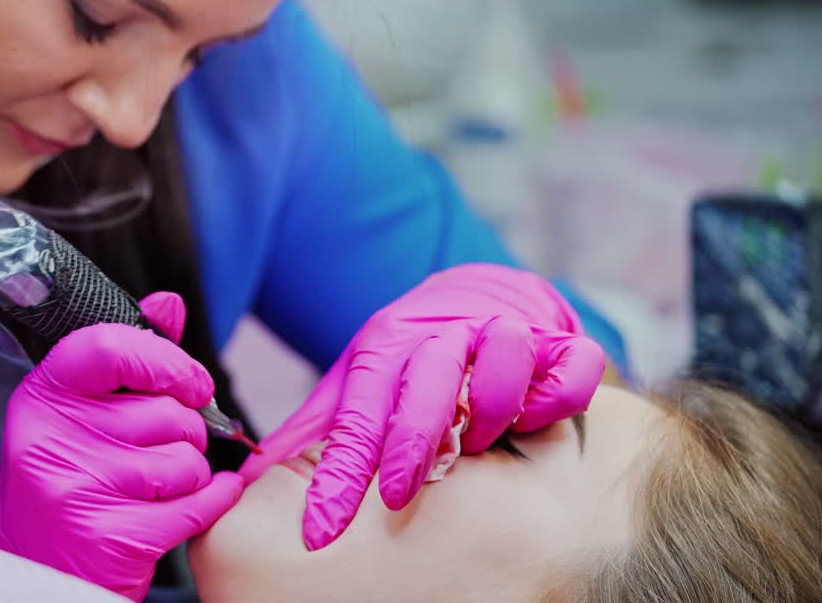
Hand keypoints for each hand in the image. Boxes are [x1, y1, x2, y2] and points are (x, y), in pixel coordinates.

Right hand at [0, 293, 243, 600]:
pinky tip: (201, 500)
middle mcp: (51, 441)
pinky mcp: (110, 538)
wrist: (37, 570)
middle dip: (186, 431)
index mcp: (42, 397)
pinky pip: (196, 503)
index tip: (190, 382)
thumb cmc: (72, 481)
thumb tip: (168, 305)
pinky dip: (213, 500)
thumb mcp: (82, 414)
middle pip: (165, 411)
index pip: (110, 347)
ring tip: (162, 485)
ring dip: (192, 472)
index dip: (165, 360)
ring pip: (185, 459)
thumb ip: (128, 357)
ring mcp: (78, 491)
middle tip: (165, 449)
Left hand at [239, 264, 604, 549]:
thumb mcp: (357, 381)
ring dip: (489, 410)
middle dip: (408, 444)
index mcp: (385, 347)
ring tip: (479, 438)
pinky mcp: (557, 338)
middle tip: (396, 496)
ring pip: (500, 364)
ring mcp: (501, 330)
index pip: (357, 414)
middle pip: (424, 385)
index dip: (339, 476)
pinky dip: (555, 397)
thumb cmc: (412, 352)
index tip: (320, 530)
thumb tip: (252, 479)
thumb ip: (317, 429)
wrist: (477, 291)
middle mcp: (441, 334)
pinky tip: (535, 413)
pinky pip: (569, 369)